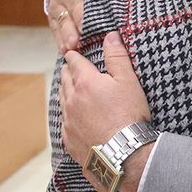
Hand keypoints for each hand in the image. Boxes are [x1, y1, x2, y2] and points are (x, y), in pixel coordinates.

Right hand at [46, 0, 101, 53]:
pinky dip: (60, 40)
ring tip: (74, 45)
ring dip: (68, 33)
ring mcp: (56, 2)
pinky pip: (55, 28)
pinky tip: (65, 50)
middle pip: (76, 5)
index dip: (99, 2)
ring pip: (63, 19)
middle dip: (82, 20)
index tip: (109, 15)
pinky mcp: (51, 16)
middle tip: (89, 33)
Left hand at [60, 32, 153, 191]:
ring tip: (68, 89)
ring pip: (62, 101)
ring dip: (65, 92)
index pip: (75, 62)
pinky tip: (71, 118)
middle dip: (67, 72)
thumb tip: (110, 36)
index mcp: (85, 82)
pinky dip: (67, 116)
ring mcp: (69, 121)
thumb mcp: (128, 82)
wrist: (123, 155)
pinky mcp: (69, 140)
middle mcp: (72, 100)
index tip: (71, 52)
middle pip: (65, 80)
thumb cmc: (129, 116)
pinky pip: (64, 123)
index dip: (73, 55)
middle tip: (68, 68)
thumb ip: (117, 57)